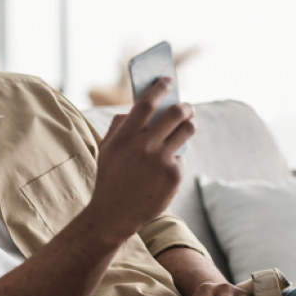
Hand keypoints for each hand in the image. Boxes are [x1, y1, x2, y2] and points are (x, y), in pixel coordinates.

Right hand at [87, 78, 195, 239]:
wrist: (113, 214)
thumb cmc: (110, 178)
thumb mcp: (107, 149)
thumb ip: (120, 126)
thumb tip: (137, 107)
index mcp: (125, 136)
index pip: (146, 102)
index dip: (159, 87)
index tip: (167, 80)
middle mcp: (144, 145)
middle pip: (175, 113)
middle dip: (184, 106)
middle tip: (186, 106)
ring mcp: (161, 160)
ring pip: (187, 130)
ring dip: (189, 124)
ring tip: (186, 126)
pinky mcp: (174, 174)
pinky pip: (182, 156)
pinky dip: (176, 158)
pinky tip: (166, 167)